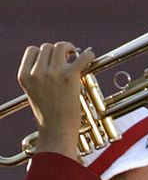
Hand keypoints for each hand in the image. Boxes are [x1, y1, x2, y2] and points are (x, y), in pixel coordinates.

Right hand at [18, 43, 92, 161]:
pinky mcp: (68, 77)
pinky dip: (87, 55)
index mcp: (25, 76)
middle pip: (47, 47)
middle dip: (57, 50)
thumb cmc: (50, 117)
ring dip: (70, 48)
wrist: (58, 132)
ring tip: (76, 55)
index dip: (44, 52)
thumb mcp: (35, 94)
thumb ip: (39, 77)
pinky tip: (90, 55)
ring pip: (60, 47)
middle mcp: (36, 72)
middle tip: (68, 56)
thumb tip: (55, 61)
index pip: (32, 51)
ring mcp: (51, 74)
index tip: (53, 58)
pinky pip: (80, 57)